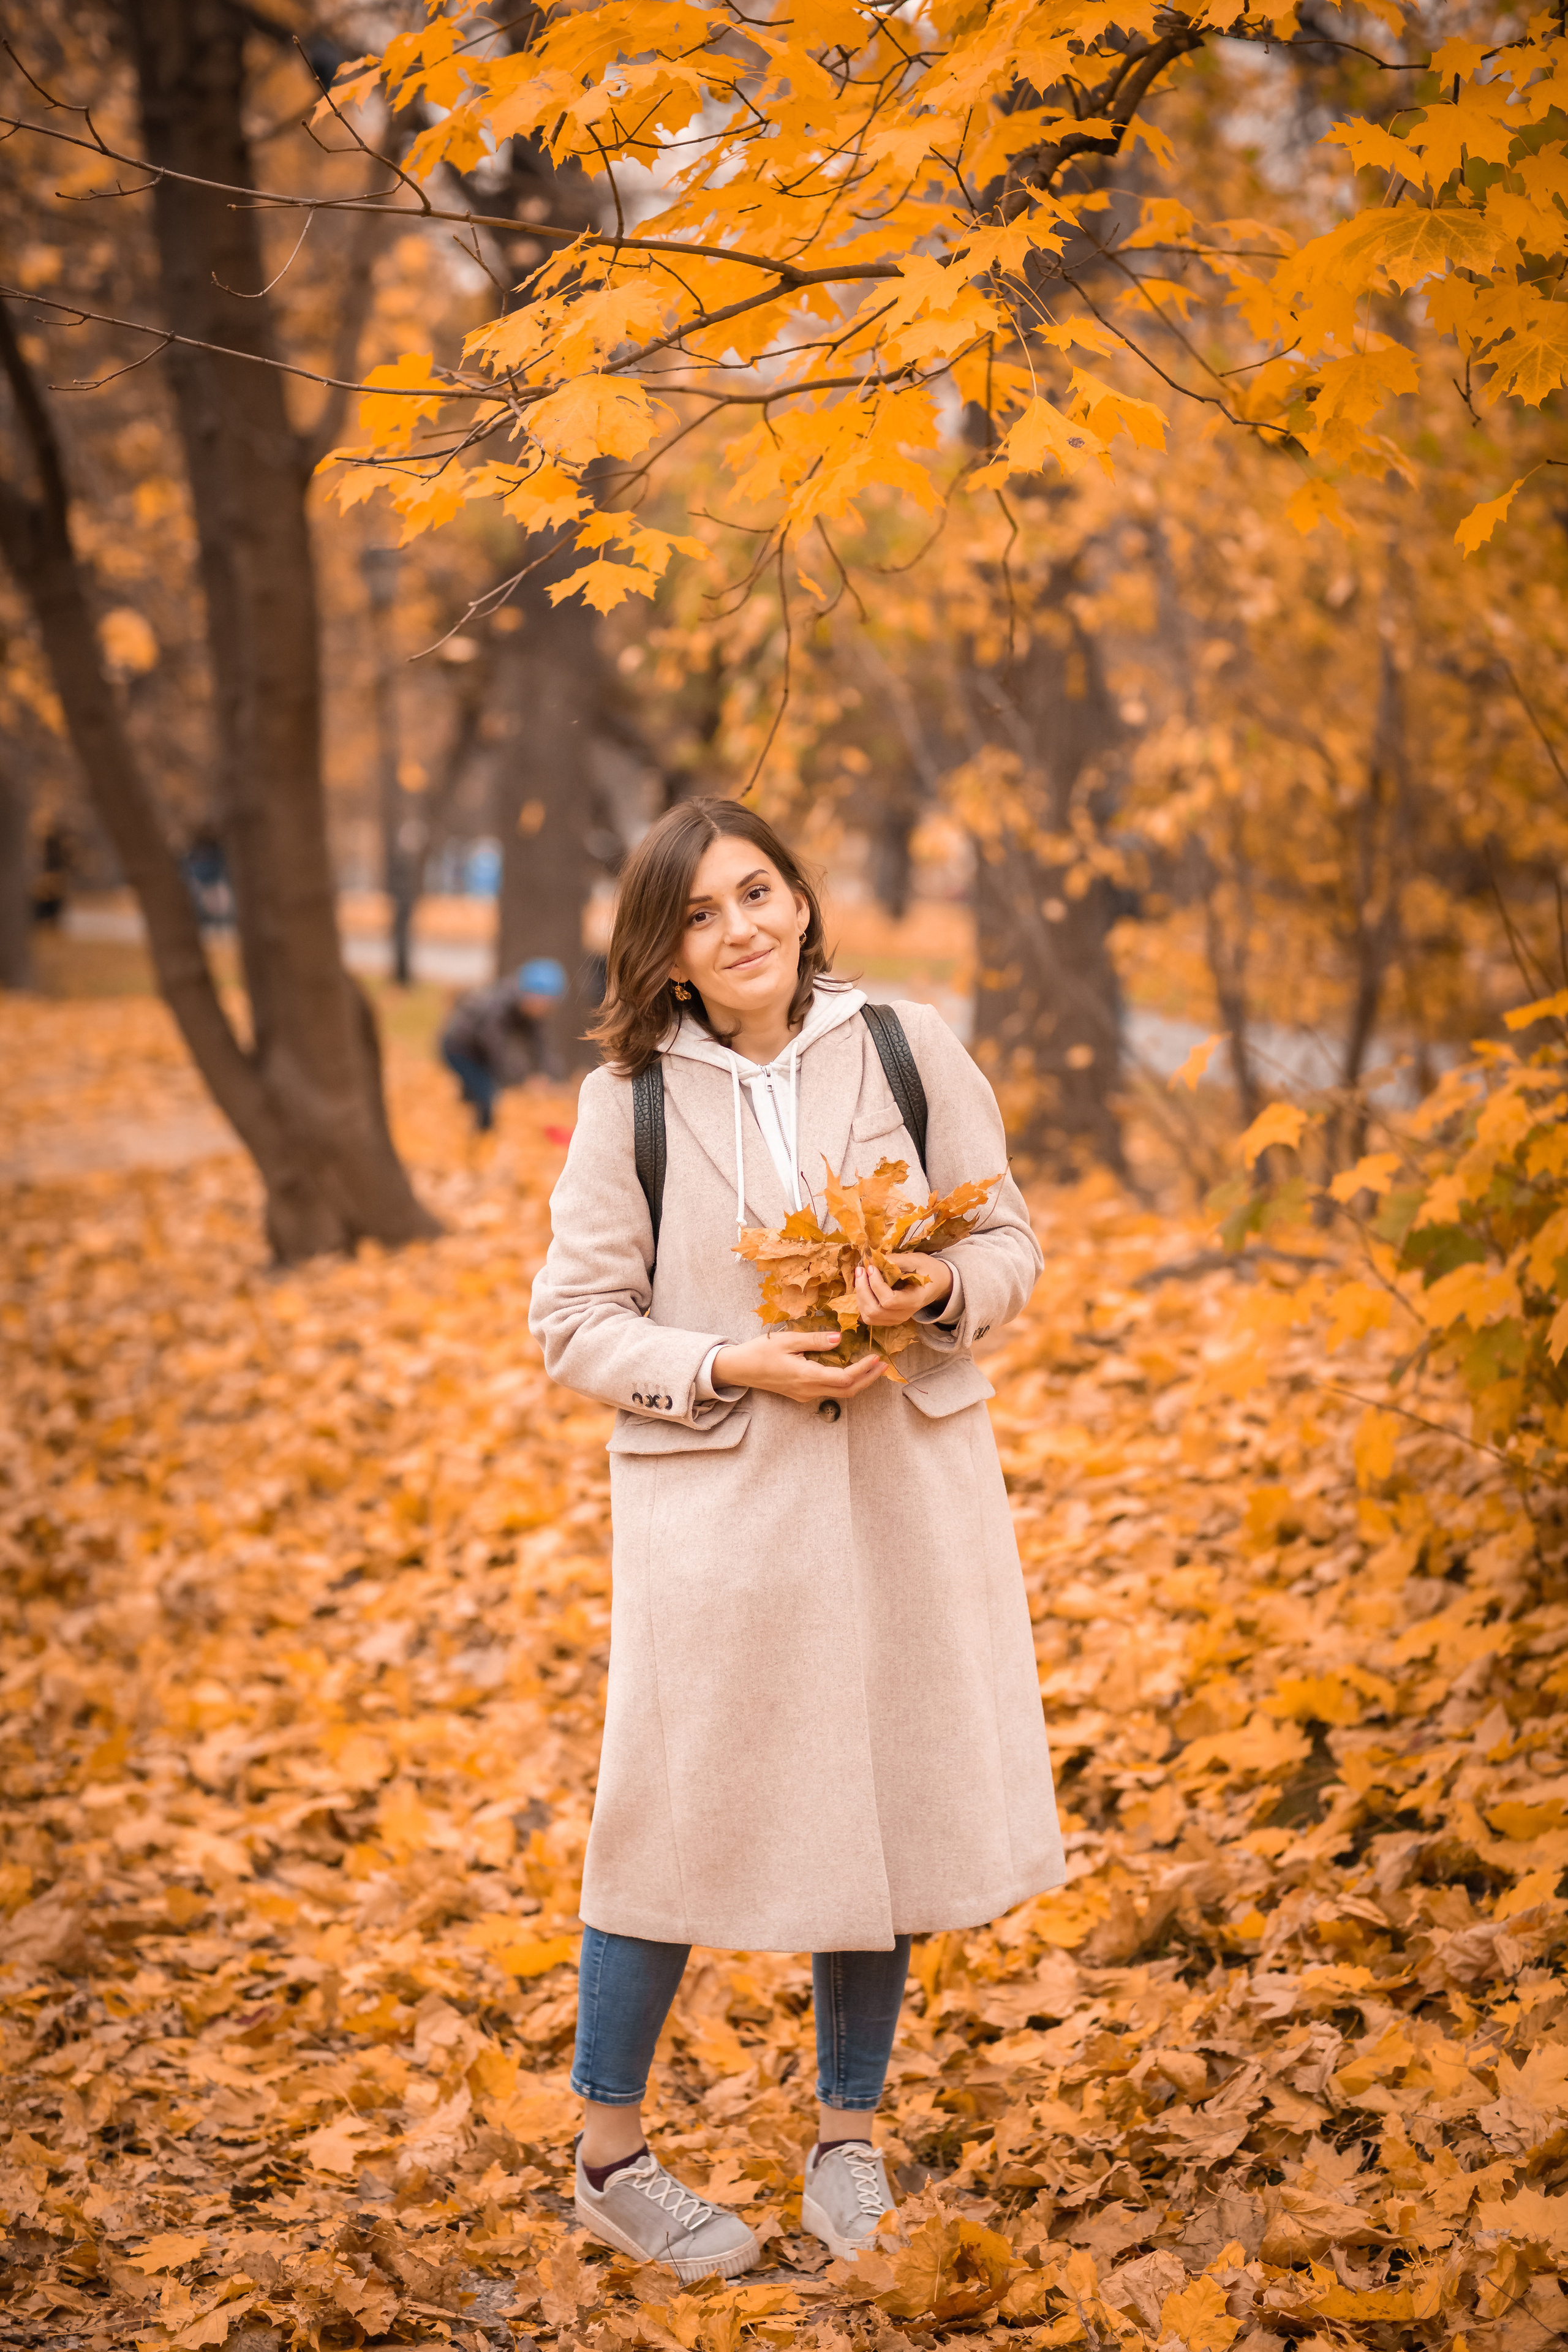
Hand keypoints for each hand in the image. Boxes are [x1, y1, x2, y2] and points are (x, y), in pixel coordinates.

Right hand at [712, 1331, 888, 1402]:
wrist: (739, 1369)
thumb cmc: (759, 1352)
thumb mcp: (787, 1340)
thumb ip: (815, 1340)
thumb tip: (839, 1338)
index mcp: (807, 1376)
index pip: (844, 1378)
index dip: (863, 1370)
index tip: (876, 1358)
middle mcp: (809, 1390)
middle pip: (847, 1391)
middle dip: (868, 1379)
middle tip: (883, 1365)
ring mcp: (805, 1394)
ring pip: (840, 1393)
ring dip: (859, 1381)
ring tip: (872, 1366)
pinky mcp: (802, 1393)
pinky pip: (829, 1390)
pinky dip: (845, 1381)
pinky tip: (850, 1368)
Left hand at [855, 1252, 952, 1327]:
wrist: (938, 1284)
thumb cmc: (928, 1269)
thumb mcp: (916, 1260)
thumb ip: (895, 1260)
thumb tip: (871, 1259)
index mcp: (914, 1300)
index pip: (889, 1301)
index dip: (876, 1284)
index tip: (871, 1267)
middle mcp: (904, 1314)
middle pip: (875, 1311)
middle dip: (863, 1289)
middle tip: (860, 1269)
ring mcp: (896, 1319)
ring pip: (869, 1316)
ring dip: (860, 1296)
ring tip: (860, 1276)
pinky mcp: (888, 1319)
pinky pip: (869, 1317)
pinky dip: (862, 1302)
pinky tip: (864, 1286)